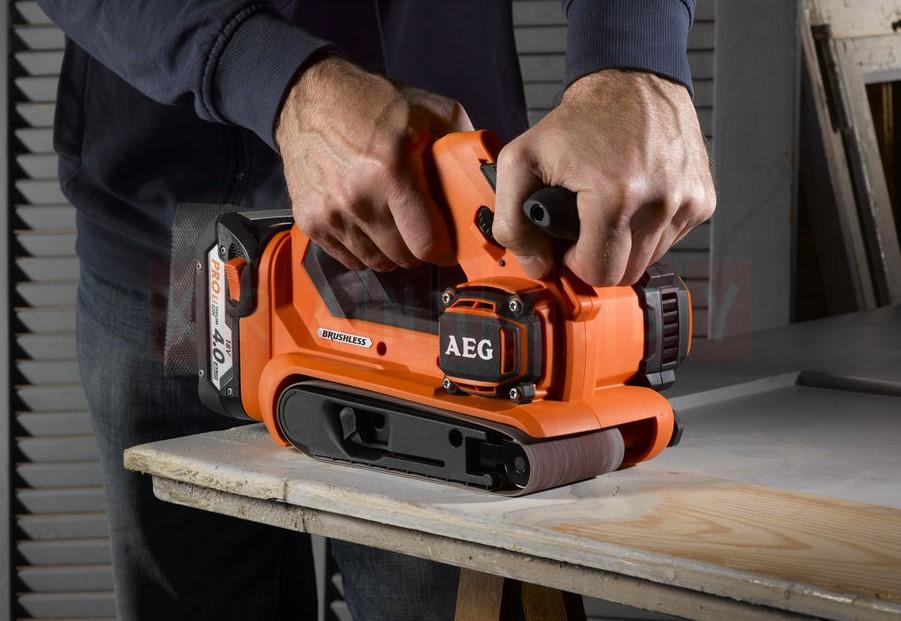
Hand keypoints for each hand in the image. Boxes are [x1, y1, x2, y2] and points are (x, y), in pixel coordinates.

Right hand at [276, 56, 471, 270]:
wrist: (307, 97)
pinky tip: (369, 226)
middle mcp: (358, 199)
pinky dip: (362, 250)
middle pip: (402, 258)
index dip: (444, 251)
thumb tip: (491, 173)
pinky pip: (347, 258)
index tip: (449, 246)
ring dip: (390, 252)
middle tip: (423, 231)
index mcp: (391, 172)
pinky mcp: (310, 221)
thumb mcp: (427, 110)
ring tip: (395, 226)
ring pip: (375, 262)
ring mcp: (330, 214)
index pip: (426, 244)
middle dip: (419, 250)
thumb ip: (462, 144)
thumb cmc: (369, 102)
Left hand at [492, 70, 715, 285]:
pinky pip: (673, 239)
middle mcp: (660, 201)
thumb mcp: (521, 161)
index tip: (570, 240)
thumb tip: (537, 265)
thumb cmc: (579, 121)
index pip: (600, 272)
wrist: (631, 81)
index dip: (577, 262)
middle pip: (626, 272)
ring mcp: (687, 201)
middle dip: (601, 256)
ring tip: (611, 208)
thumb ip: (512, 222)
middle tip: (586, 225)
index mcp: (616, 196)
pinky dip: (651, 229)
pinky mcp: (703, 199)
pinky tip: (637, 199)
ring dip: (627, 244)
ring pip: (651, 259)